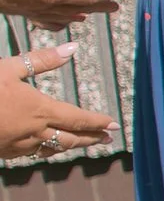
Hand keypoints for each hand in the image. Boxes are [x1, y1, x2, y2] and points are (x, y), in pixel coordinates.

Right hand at [0, 43, 114, 158]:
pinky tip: (44, 146)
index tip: (114, 125)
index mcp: (40, 110)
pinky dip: (44, 149)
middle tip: (106, 137)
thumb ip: (41, 60)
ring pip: (51, 149)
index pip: (78, 119)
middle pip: (71, 139)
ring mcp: (17, 146)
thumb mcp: (8, 69)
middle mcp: (33, 132)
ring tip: (81, 142)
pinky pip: (30, 152)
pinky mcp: (2, 152)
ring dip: (69, 145)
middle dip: (91, 138)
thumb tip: (73, 48)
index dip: (98, 122)